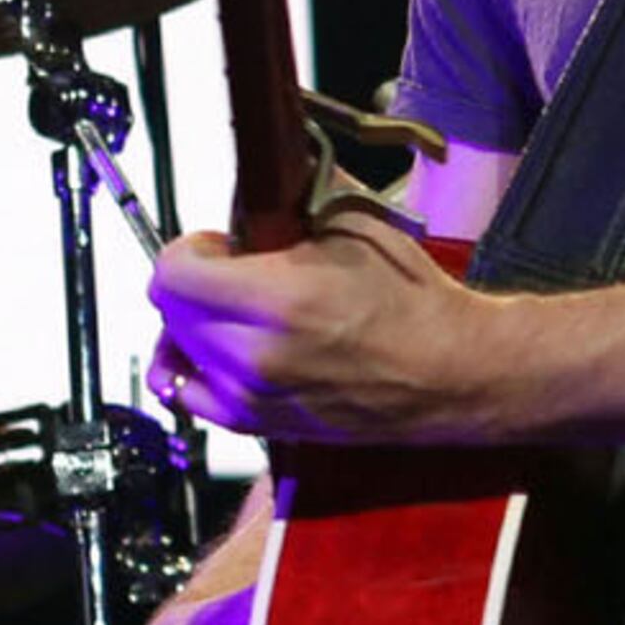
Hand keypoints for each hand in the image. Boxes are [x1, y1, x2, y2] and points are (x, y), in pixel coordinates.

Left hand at [148, 208, 502, 446]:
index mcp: (278, 299)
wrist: (454, 371)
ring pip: (178, 354)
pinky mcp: (263, 426)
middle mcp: (257, 356)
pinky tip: (220, 351)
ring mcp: (256, 398)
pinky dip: (194, 370)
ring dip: (193, 324)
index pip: (173, 274)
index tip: (213, 243)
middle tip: (228, 268)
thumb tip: (248, 198)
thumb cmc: (415, 303)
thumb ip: (285, 215)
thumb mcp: (350, 227)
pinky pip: (194, 398)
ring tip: (232, 309)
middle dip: (192, 282)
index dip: (189, 249)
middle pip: (170, 313)